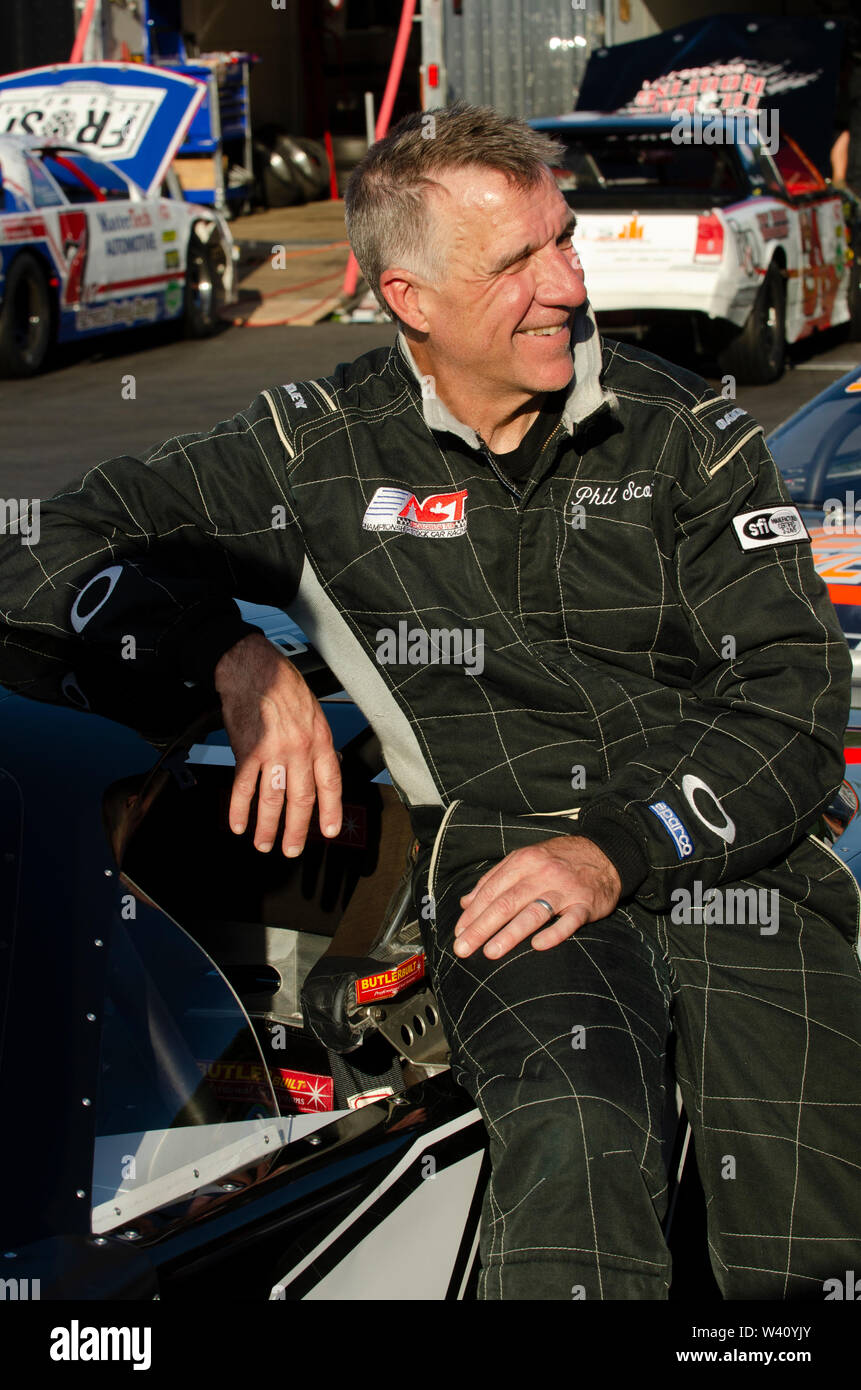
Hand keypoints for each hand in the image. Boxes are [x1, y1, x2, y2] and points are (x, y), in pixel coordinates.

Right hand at [214, 632, 341, 855]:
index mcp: (320, 739)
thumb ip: (321, 741)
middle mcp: (300, 749)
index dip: (331, 811)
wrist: (252, 667)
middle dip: (297, 830)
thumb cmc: (282, 683)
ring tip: (264, 844)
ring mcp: (273, 752)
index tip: (329, 832)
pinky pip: (244, 787)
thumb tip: (332, 764)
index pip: (330, 784)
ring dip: (268, 827)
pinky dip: (239, 809)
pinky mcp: (247, 751)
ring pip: (272, 799)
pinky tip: (238, 824)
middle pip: (301, 799)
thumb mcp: (314, 710)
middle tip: (292, 849)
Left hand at [452, 836, 620, 958]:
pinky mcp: (585, 904)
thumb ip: (494, 879)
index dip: (473, 913)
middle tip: (463, 948)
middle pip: (506, 903)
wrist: (605, 853)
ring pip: (534, 912)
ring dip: (510, 933)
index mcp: (524, 861)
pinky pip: (569, 921)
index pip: (492, 890)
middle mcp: (542, 874)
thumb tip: (466, 903)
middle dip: (482, 927)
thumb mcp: (524, 860)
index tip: (459, 933)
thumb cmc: (558, 860)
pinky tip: (538, 946)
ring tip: (490, 952)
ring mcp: (565, 889)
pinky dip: (554, 933)